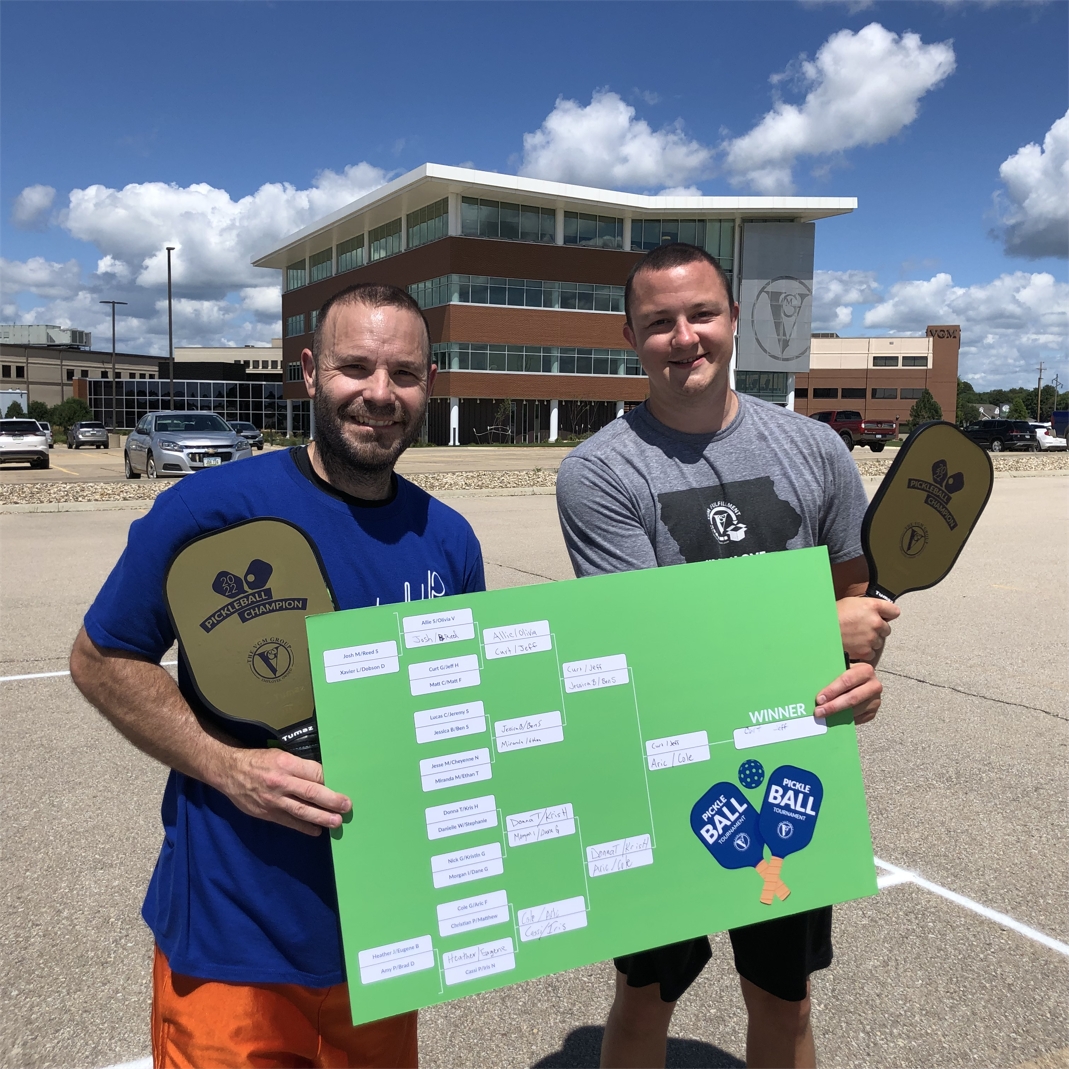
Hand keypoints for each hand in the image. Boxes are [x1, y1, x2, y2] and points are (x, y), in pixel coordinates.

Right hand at [216, 748, 351, 835]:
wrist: (229, 772)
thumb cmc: (259, 761)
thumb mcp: (280, 755)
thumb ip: (299, 767)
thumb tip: (322, 778)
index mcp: (286, 763)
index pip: (314, 773)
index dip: (330, 781)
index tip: (342, 786)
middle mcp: (281, 782)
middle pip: (311, 792)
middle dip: (331, 800)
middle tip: (346, 806)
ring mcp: (273, 799)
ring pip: (302, 810)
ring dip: (321, 817)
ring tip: (335, 822)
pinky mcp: (267, 813)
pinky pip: (289, 821)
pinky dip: (304, 827)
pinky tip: (316, 830)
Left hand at [814, 662, 882, 724]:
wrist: (862, 680)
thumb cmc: (846, 672)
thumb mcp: (841, 667)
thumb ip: (833, 671)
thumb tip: (814, 680)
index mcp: (865, 670)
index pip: (847, 680)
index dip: (832, 690)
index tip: (819, 699)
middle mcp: (874, 685)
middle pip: (852, 698)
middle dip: (833, 706)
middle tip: (819, 712)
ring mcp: (875, 700)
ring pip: (855, 710)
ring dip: (837, 715)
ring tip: (822, 717)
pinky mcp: (873, 712)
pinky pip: (858, 719)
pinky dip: (844, 720)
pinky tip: (833, 719)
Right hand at [837, 596, 899, 661]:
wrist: (820, 631)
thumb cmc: (831, 615)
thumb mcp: (850, 602)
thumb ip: (867, 606)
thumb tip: (877, 610)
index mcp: (872, 606)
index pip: (894, 611)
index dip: (888, 614)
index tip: (884, 617)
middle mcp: (875, 622)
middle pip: (886, 629)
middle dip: (877, 629)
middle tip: (862, 628)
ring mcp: (872, 638)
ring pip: (879, 642)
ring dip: (870, 641)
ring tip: (855, 637)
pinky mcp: (866, 651)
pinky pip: (871, 653)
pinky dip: (864, 651)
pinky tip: (854, 645)